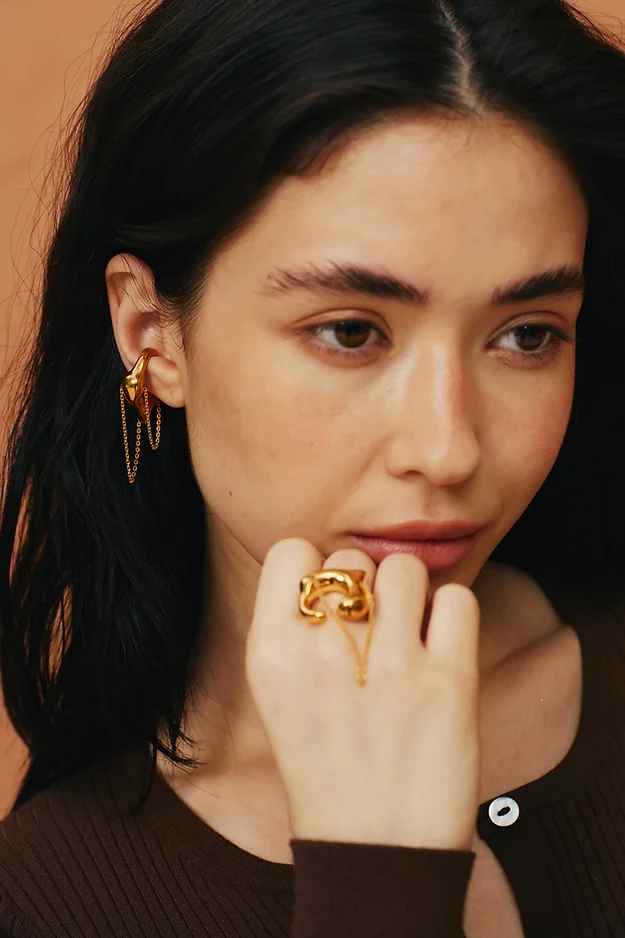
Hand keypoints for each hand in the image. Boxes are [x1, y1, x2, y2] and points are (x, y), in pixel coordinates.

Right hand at [246, 538, 479, 851]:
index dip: (314, 570)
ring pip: (404, 568)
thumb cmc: (325, 767)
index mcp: (270, 652)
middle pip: (350, 558)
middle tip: (373, 634)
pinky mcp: (448, 682)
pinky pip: (458, 598)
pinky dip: (453, 614)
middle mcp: (323, 651)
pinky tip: (440, 648)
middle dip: (365, 587)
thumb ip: (293, 629)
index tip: (329, 604)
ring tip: (408, 637)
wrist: (374, 850)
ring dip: (411, 594)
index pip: (290, 551)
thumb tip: (331, 569)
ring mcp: (389, 665)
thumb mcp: (275, 695)